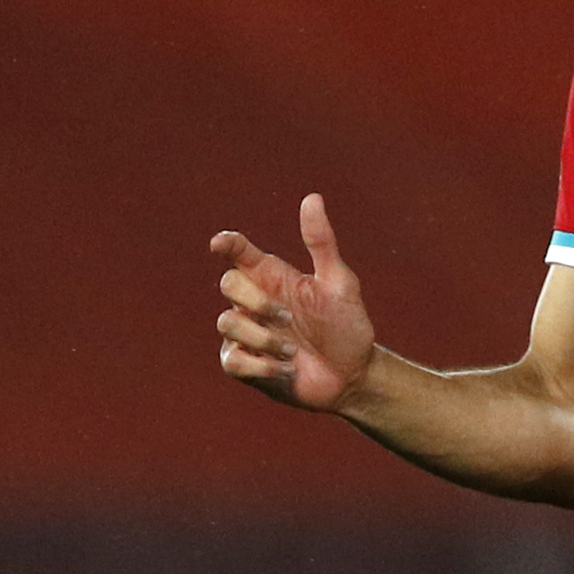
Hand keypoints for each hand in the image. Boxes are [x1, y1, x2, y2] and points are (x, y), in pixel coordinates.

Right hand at [212, 194, 377, 411]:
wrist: (352, 376)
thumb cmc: (346, 327)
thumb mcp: (340, 284)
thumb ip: (322, 243)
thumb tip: (312, 197)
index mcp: (273, 277)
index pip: (238, 252)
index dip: (226, 244)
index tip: (220, 244)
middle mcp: (255, 302)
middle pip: (228, 283)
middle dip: (256, 301)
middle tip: (288, 318)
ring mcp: (246, 333)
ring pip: (227, 323)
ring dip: (263, 338)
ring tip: (294, 351)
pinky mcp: (244, 365)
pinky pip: (232, 360)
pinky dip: (259, 366)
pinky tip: (285, 370)